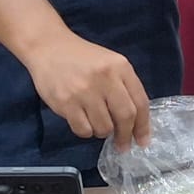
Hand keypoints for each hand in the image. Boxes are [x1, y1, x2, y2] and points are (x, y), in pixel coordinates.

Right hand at [24, 30, 151, 149]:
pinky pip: (83, 130)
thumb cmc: (83, 58)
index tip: (143, 141)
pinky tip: (83, 121)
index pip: (140, 101)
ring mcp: (84, 91)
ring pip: (104, 127)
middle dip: (126, 136)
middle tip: (123, 146)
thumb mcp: (111, 63)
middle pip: (125, 116)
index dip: (144, 125)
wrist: (50, 48)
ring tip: (97, 122)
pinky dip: (86, 132)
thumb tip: (135, 121)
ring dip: (103, 132)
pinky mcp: (66, 103)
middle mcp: (105, 78)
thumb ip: (124, 86)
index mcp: (120, 67)